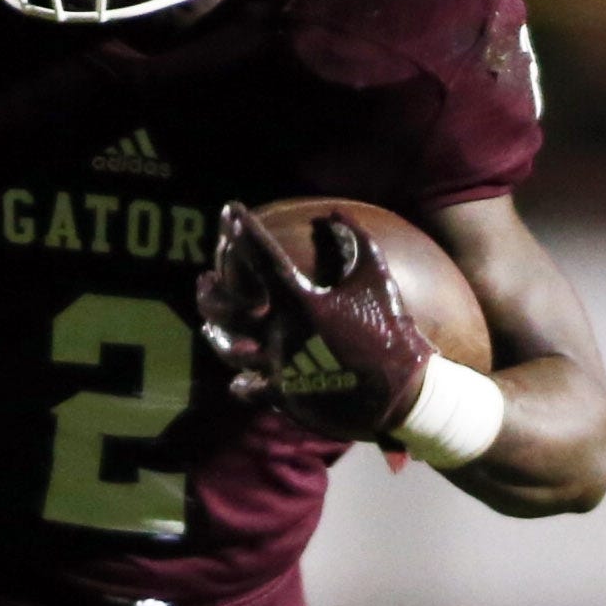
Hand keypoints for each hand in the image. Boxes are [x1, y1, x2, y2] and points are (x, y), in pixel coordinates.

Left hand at [198, 204, 433, 439]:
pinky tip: (238, 380)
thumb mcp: (376, 277)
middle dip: (210, 290)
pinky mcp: (284, 396)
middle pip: (229, 308)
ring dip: (215, 335)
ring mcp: (280, 367)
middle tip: (204, 278)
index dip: (244, 230)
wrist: (401, 390)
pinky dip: (242, 385)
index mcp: (302, 302)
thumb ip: (355, 240)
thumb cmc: (390, 329)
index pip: (263, 257)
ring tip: (207, 326)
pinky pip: (249, 390)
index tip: (228, 209)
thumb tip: (332, 214)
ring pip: (230, 350)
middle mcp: (283, 334)